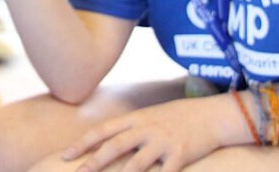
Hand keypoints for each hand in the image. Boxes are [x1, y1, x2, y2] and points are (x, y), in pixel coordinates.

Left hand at [60, 97, 231, 171]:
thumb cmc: (179, 116)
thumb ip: (131, 127)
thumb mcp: (151, 116)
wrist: (212, 114)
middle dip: (94, 162)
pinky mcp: (181, 154)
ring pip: (136, 163)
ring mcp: (163, 142)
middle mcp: (146, 128)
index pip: (103, 131)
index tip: (65, 155)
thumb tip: (109, 139)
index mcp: (136, 118)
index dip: (83, 143)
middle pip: (115, 146)